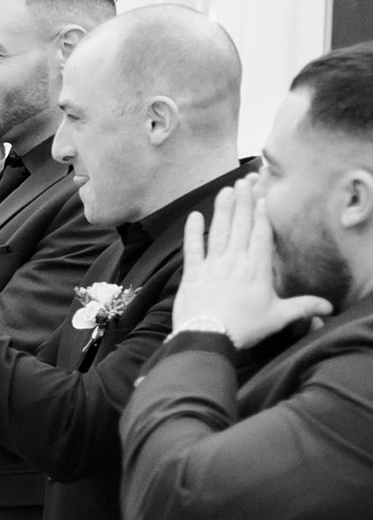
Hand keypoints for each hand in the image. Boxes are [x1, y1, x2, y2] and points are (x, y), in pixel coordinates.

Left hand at [170, 175, 329, 347]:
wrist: (209, 337)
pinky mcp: (193, 273)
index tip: (262, 196)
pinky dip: (193, 231)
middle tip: (245, 182)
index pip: (260, 235)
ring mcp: (212, 265)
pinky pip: (192, 247)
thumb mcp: (278, 317)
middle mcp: (235, 261)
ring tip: (226, 190)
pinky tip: (194, 216)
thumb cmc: (244, 328)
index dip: (261, 214)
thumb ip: (302, 308)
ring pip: (219, 231)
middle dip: (243, 202)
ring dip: (223, 209)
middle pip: (240, 226)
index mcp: (257, 269)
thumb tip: (328, 307)